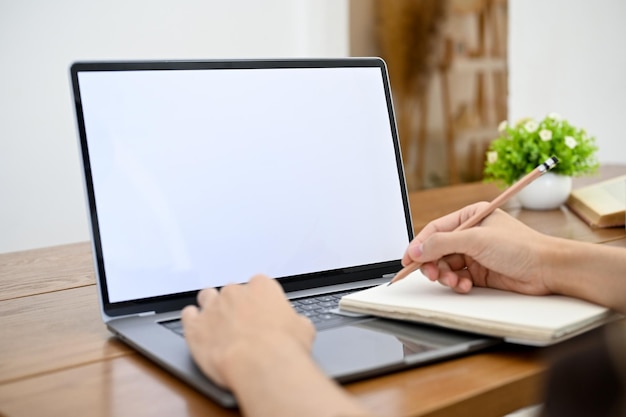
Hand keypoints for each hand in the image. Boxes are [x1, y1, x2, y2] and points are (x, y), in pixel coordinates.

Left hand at [181, 274, 314, 388]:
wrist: (261, 364)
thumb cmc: (283, 347)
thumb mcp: (303, 329)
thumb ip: (294, 320)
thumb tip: (297, 325)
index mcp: (262, 287)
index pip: (258, 285)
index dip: (259, 300)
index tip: (261, 312)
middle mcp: (235, 292)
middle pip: (231, 291)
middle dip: (234, 304)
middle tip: (241, 322)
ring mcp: (213, 307)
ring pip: (207, 297)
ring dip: (211, 307)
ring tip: (216, 322)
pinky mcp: (195, 326)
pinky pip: (188, 315)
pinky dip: (192, 320)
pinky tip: (198, 328)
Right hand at [402, 202, 552, 295]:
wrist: (548, 269)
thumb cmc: (521, 247)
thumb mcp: (476, 240)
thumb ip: (442, 244)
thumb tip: (416, 250)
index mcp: (470, 217)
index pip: (435, 230)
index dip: (419, 245)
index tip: (407, 259)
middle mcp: (471, 234)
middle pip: (437, 250)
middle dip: (433, 264)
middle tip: (433, 274)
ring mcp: (476, 254)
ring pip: (446, 266)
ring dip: (446, 276)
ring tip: (455, 281)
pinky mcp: (481, 272)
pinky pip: (457, 277)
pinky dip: (457, 283)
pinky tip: (465, 285)